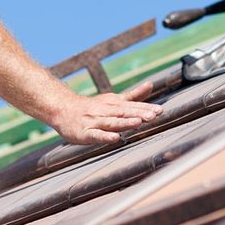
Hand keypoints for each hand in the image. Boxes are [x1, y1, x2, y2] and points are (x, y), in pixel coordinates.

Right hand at [48, 81, 163, 144]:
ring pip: (112, 122)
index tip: (160, 110)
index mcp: (114, 103)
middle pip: (124, 112)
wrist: (64, 109)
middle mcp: (106, 111)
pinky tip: (115, 138)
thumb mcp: (114, 99)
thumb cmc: (93, 107)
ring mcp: (95, 121)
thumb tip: (151, 85)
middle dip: (139, 113)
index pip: (132, 106)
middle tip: (153, 115)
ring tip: (138, 122)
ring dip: (125, 122)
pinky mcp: (85, 133)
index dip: (146, 108)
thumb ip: (134, 95)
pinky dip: (105, 136)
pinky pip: (96, 135)